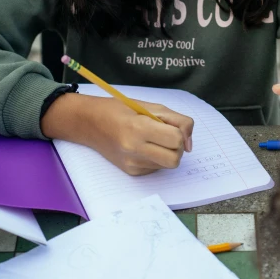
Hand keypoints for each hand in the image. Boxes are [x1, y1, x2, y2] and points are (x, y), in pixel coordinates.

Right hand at [41, 93, 193, 175]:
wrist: (90, 123)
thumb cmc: (121, 110)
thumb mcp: (151, 106)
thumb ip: (178, 121)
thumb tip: (190, 144)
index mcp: (139, 128)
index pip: (176, 140)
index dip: (179, 133)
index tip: (170, 126)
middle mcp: (134, 150)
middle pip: (175, 159)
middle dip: (177, 147)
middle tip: (166, 135)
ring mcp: (132, 164)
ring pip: (167, 165)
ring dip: (167, 152)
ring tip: (152, 139)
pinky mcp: (131, 172)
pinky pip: (157, 168)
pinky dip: (157, 157)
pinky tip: (144, 147)